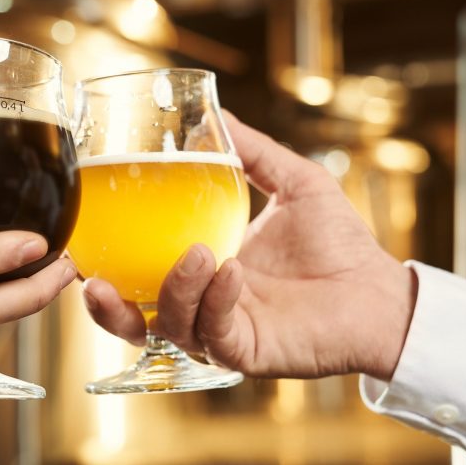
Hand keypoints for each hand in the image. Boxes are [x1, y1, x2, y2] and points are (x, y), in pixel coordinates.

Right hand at [83, 112, 415, 380]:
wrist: (378, 291)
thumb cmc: (339, 242)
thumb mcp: (293, 183)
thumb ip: (254, 152)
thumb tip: (218, 114)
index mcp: (204, 270)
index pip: (142, 274)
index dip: (108, 266)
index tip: (87, 240)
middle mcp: (204, 305)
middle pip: (136, 317)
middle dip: (106, 306)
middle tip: (92, 280)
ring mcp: (222, 330)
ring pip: (170, 324)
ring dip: (172, 289)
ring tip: (196, 252)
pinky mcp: (246, 351)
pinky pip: (213, 331)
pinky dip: (214, 299)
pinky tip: (230, 270)